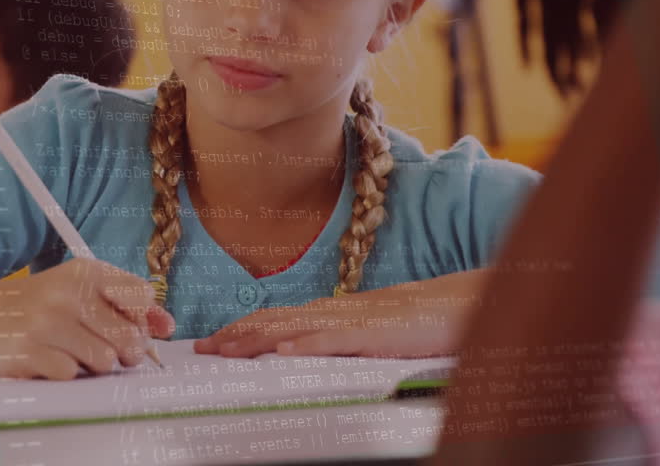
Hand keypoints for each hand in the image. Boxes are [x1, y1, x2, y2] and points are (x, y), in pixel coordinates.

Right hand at [0, 258, 174, 379]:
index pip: (141, 296)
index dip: (140, 319)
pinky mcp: (28, 353)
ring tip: (76, 352)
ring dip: (94, 364)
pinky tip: (51, 358)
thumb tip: (168, 326)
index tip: (124, 322)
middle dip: (125, 352)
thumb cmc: (47, 304)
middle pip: (129, 338)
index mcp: (87, 272)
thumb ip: (129, 306)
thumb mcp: (85, 291)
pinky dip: (66, 372)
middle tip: (108, 350)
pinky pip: (72, 375)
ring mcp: (46, 323)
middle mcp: (68, 293)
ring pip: (104, 361)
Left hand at [195, 270, 485, 358]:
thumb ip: (335, 341)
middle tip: (201, 351)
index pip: (275, 319)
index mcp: (330, 313)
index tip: (210, 344)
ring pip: (294, 329)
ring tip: (227, 352)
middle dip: (235, 336)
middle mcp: (333, 312)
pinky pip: (334, 339)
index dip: (240, 330)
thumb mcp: (366, 334)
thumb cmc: (413, 325)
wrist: (458, 307)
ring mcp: (351, 321)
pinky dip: (307, 344)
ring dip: (257, 340)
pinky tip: (284, 352)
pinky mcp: (374, 333)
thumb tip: (301, 354)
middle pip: (274, 321)